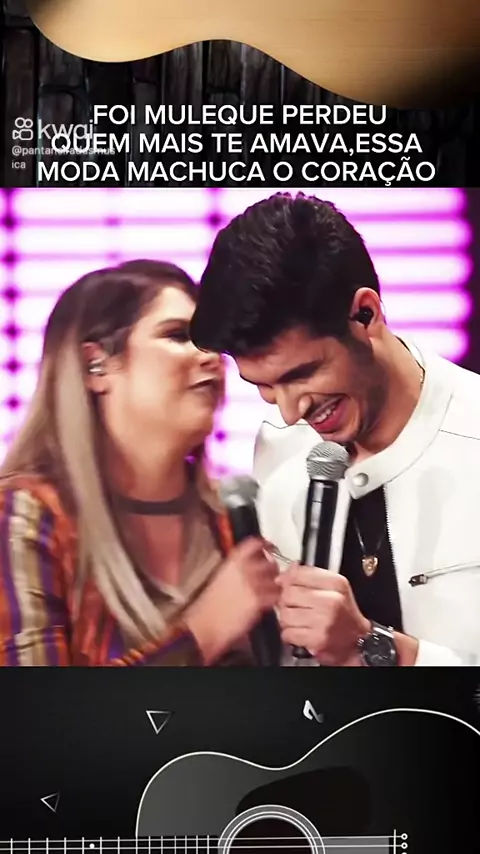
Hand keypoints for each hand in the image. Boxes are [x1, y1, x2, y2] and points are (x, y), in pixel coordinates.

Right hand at [184, 537, 279, 663]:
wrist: (205, 623)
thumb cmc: (209, 604)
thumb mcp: (221, 577)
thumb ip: (236, 568)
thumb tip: (251, 565)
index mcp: (232, 561)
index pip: (254, 544)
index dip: (266, 544)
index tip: (270, 547)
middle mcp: (244, 569)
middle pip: (269, 561)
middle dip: (273, 569)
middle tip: (271, 575)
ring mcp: (253, 584)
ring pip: (276, 578)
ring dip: (276, 584)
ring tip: (271, 590)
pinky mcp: (258, 600)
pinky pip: (276, 595)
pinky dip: (276, 597)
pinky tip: (270, 602)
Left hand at [277, 564, 370, 665]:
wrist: (357, 640)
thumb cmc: (342, 613)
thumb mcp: (332, 587)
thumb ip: (307, 576)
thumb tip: (281, 577)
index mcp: (336, 583)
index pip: (298, 574)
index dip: (288, 580)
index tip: (290, 586)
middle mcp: (332, 601)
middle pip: (289, 594)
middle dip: (287, 600)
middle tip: (296, 606)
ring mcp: (325, 621)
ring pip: (286, 614)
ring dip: (288, 618)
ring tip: (300, 620)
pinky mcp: (318, 639)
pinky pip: (288, 632)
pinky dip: (291, 633)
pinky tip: (301, 631)